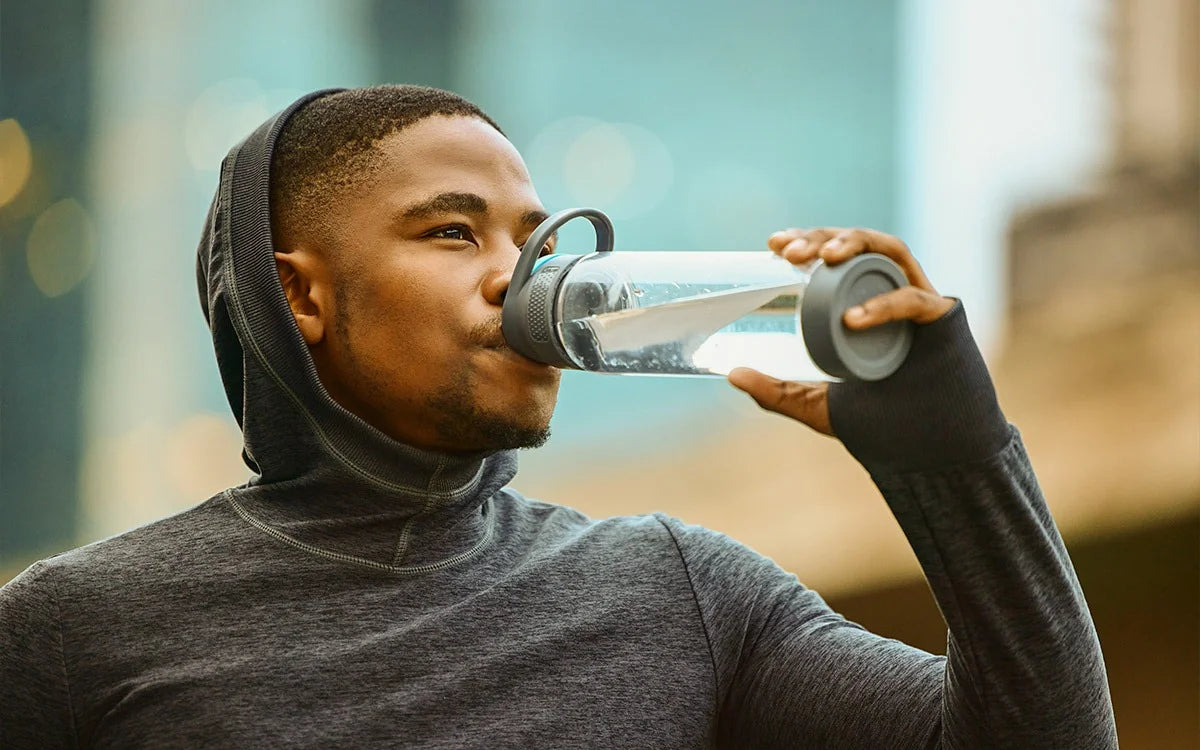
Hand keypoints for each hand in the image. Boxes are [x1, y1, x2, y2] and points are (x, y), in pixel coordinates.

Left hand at [728, 227, 954, 435]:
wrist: (934, 450)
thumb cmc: (881, 421)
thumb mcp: (818, 405)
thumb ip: (779, 392)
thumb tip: (733, 375)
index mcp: (864, 301)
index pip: (835, 257)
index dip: (806, 240)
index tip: (773, 245)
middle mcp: (891, 292)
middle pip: (858, 244)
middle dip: (822, 238)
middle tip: (788, 253)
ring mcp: (920, 301)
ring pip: (890, 251)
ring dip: (856, 244)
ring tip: (825, 258)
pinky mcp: (944, 320)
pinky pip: (914, 300)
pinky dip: (883, 304)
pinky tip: (851, 318)